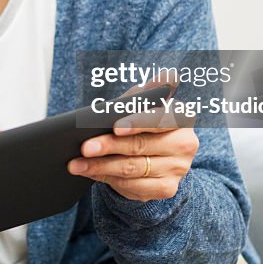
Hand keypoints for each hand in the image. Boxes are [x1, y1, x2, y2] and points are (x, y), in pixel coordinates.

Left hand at [68, 81, 197, 201]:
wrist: (152, 154)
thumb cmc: (141, 121)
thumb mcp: (141, 104)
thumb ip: (149, 92)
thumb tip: (168, 75)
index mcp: (183, 116)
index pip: (162, 118)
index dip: (139, 123)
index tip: (116, 127)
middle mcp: (186, 143)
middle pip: (141, 145)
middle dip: (109, 146)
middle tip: (84, 147)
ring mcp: (178, 168)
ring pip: (133, 168)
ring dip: (100, 166)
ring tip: (76, 163)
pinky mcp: (168, 189)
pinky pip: (134, 186)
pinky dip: (108, 179)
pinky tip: (90, 173)